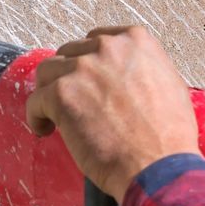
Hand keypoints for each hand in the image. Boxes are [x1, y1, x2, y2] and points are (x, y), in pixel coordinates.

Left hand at [23, 25, 200, 201]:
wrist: (156, 165)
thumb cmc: (167, 137)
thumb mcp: (169, 85)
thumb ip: (141, 69)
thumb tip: (124, 75)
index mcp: (135, 41)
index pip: (96, 40)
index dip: (88, 62)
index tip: (86, 80)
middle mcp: (107, 47)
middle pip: (70, 54)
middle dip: (69, 77)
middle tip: (71, 101)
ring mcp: (82, 68)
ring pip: (47, 72)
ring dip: (49, 92)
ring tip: (55, 115)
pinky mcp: (61, 94)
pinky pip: (35, 101)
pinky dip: (36, 116)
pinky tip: (44, 129)